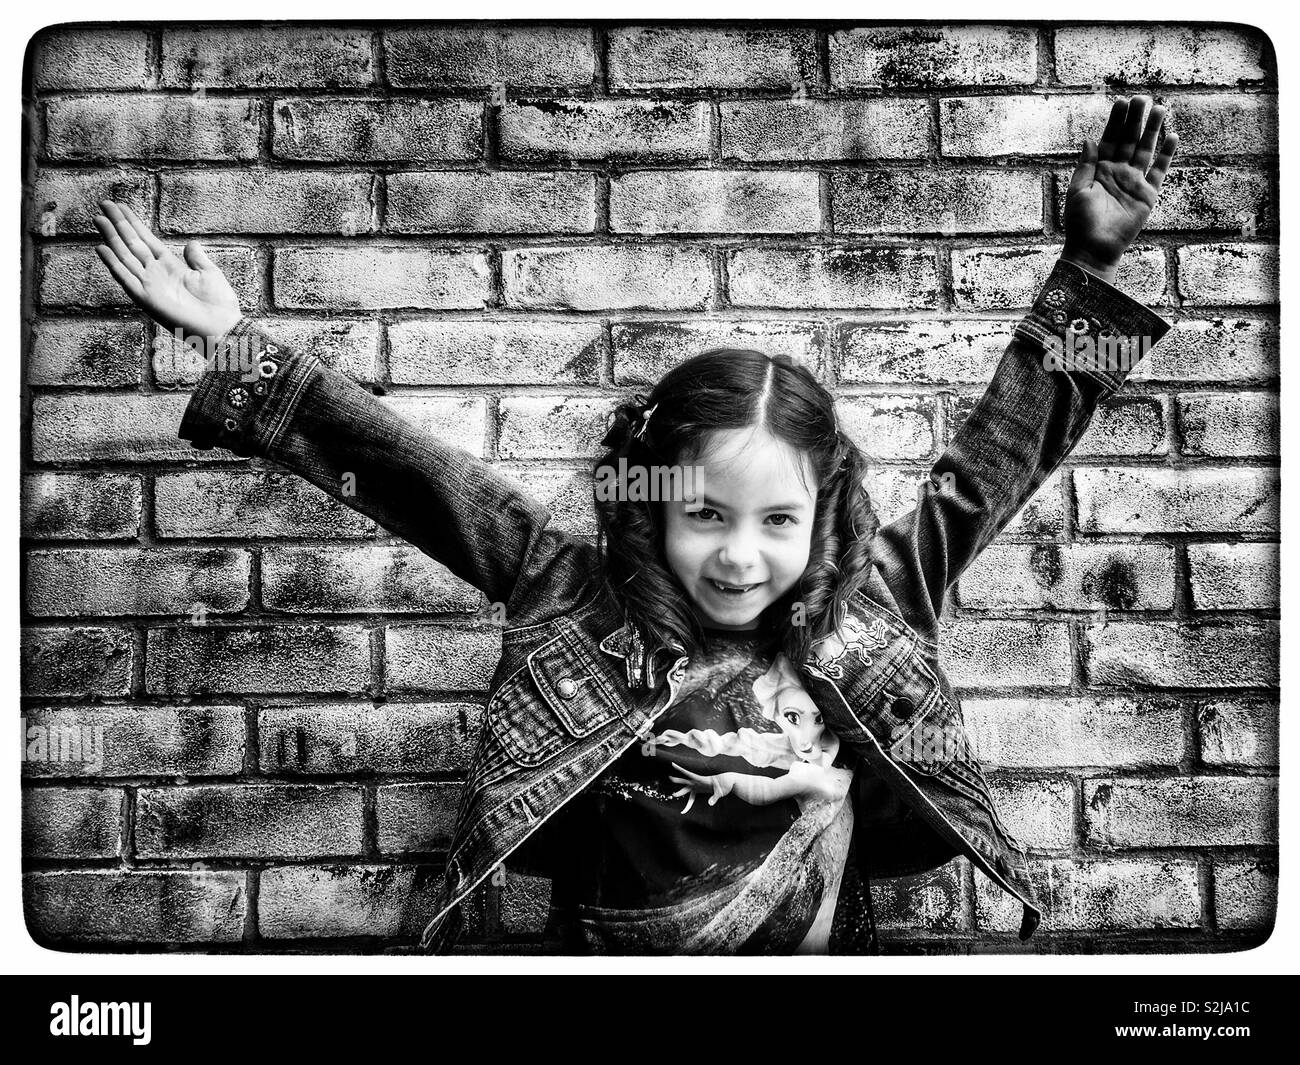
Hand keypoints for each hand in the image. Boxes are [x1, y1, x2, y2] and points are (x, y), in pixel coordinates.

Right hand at [93, 200, 243, 341]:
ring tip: (99, 218)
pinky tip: (101, 248)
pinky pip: (126, 279)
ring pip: (125, 257)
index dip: (133, 223)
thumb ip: (197, 259)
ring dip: (112, 238)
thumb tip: (191, 244)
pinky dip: (114, 264)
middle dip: (118, 224)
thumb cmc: (219, 305)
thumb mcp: (209, 274)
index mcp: (171, 267)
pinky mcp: (147, 299)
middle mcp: (156, 275)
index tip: (120, 206)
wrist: (222, 328)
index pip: (147, 240)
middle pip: (133, 244)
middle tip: (104, 203)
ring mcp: (150, 286)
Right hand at [669, 763, 733, 813]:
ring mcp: (698, 786)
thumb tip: (710, 804)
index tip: (674, 764)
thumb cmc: (725, 785)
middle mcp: (698, 782)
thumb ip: (715, 797)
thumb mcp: (720, 792)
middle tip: (670, 778)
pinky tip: (685, 810)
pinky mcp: (700, 790)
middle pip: (685, 781)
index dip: (680, 769)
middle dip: (677, 780)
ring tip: (673, 795)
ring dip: (680, 792)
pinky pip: (692, 797)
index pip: (688, 774)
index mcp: (701, 779)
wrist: (729, 782)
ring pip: (687, 789)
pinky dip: (689, 804)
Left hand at [1061, 95, 1178, 284]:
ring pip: (1146, 150)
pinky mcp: (1148, 195)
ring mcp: (1134, 182)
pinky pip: (1159, 172)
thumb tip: (1089, 140)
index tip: (1122, 102)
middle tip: (1142, 98)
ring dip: (1152, 130)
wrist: (1094, 248)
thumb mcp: (1078, 191)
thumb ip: (1086, 165)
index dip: (1116, 122)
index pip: (1109, 139)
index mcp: (1099, 170)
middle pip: (1130, 140)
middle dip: (1135, 119)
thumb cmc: (1081, 222)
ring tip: (1160, 109)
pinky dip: (1166, 156)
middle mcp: (1118, 172)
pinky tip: (1171, 137)